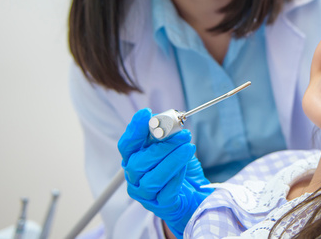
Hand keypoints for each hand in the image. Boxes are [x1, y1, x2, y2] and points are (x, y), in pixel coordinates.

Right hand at [118, 109, 212, 238]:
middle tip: (182, 135)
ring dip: (172, 160)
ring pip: (151, 179)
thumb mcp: (172, 147)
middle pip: (137, 163)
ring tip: (189, 148)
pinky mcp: (161, 205)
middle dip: (162, 146)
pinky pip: (166, 191)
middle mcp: (134, 177)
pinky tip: (186, 165)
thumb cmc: (178, 167)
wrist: (194, 193)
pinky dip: (177, 175)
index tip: (146, 113)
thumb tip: (166, 120)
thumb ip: (165, 135)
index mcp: (133, 159)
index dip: (134, 129)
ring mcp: (145, 194)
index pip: (127, 145)